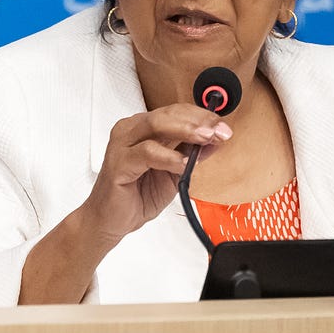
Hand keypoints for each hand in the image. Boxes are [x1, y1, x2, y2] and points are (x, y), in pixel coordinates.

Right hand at [82, 103, 232, 244]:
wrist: (110, 220)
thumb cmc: (137, 194)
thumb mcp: (173, 172)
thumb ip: (190, 155)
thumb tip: (214, 140)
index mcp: (143, 128)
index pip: (175, 112)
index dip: (201, 116)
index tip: (222, 126)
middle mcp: (131, 130)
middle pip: (167, 114)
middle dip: (198, 121)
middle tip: (219, 130)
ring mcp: (122, 144)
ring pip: (156, 125)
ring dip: (185, 130)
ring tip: (206, 139)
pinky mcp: (118, 162)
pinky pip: (146, 153)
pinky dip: (167, 156)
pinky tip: (182, 162)